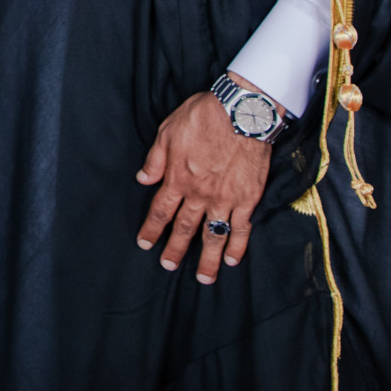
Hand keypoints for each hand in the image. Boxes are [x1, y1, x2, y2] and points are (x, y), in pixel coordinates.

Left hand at [135, 74, 274, 282]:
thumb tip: (142, 179)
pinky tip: (233, 260)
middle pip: (185, 228)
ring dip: (207, 259)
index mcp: (177, 178)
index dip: (151, 229)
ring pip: (213, 235)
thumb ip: (155, 159)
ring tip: (203, 278)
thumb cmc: (204, 116)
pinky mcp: (248, 198)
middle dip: (175, 249)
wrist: (243, 112)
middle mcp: (200, 194)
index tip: (145, 244)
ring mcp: (225, 199)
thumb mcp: (167, 131)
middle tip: (168, 265)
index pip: (160, 211)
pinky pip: (242, 228)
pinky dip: (237, 246)